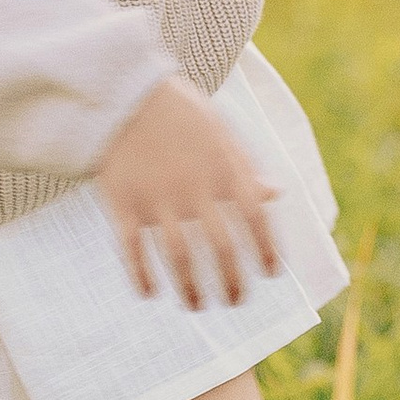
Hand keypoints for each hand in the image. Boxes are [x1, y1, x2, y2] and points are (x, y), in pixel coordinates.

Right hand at [94, 75, 281, 307]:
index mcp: (224, 169)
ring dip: (190, 288)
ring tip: (197, 306)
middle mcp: (195, 189)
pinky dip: (141, 276)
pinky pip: (133, 250)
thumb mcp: (221, 131)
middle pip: (221, 248)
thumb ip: (247, 166)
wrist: (123, 93)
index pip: (256, 219)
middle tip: (235, 301)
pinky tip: (148, 294)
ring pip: (179, 257)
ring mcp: (158, 198)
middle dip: (231, 282)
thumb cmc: (178, 112)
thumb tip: (277, 193)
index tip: (271, 274)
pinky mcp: (124, 203)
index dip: (267, 250)